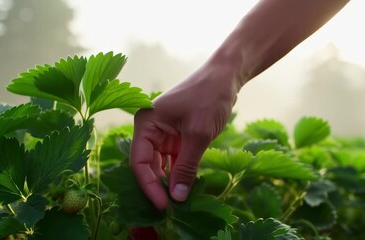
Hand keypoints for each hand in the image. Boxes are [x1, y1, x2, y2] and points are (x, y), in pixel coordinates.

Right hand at [130, 63, 238, 209]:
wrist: (225, 77)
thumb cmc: (209, 98)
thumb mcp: (198, 135)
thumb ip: (186, 167)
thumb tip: (177, 197)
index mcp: (146, 123)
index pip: (139, 161)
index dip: (149, 186)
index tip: (163, 206)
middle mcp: (149, 128)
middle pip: (147, 164)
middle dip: (158, 185)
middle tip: (171, 208)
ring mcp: (162, 132)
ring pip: (160, 164)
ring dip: (168, 181)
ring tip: (178, 201)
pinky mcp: (175, 136)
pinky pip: (172, 159)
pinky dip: (178, 172)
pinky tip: (184, 187)